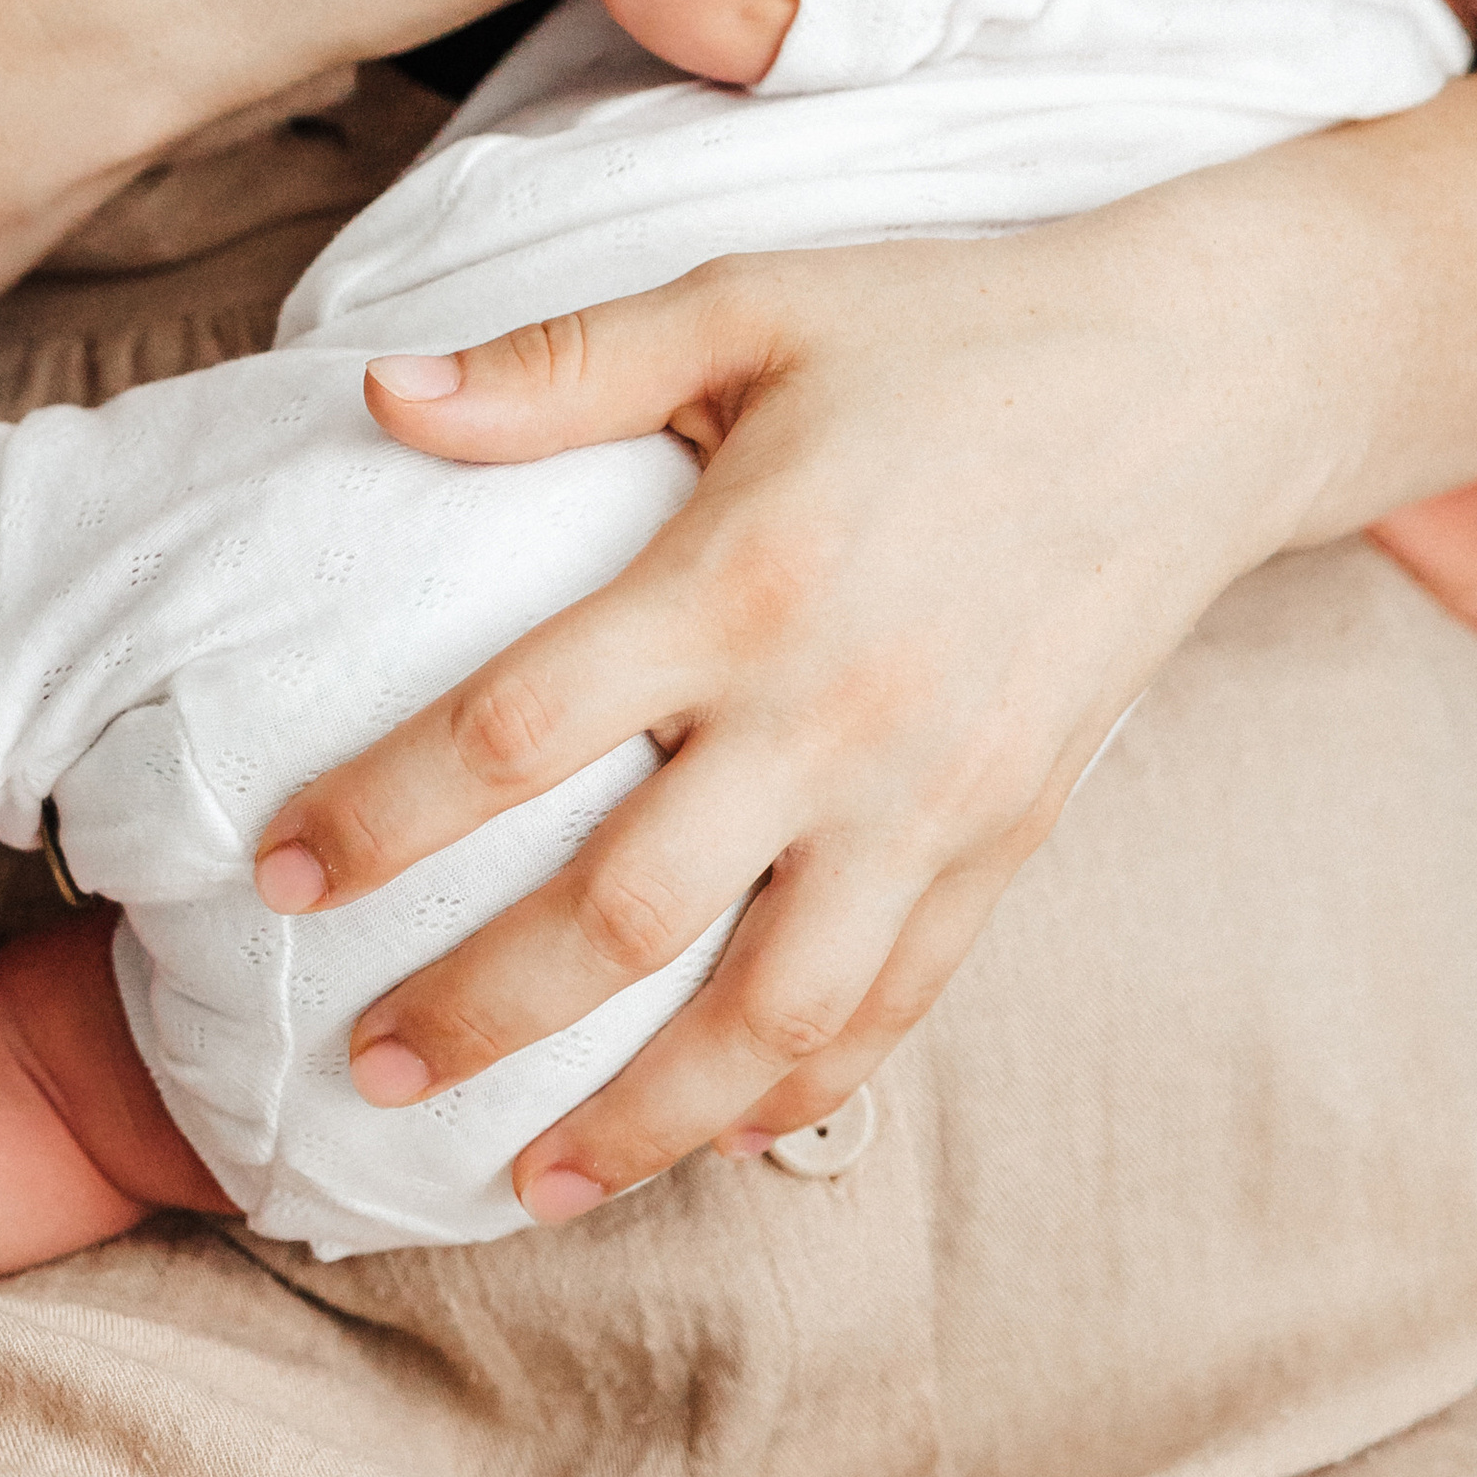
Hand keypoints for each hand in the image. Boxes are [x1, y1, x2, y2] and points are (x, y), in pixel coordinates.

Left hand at [251, 223, 1319, 1216]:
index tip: (283, 873)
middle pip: (624, 914)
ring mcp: (931, 799)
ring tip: (522, 1174)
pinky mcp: (1008, 842)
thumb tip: (382, 391)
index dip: (388, 811)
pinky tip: (723, 1135)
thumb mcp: (747, 301)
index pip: (521, 726)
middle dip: (479, 1011)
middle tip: (369, 1066)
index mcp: (744, 572)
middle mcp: (833, 712)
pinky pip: (896, 1006)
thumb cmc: (944, 330)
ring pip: (766, 1014)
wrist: (1192, 386)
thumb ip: (563, 363)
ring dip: (636, 1115)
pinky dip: (805, 1089)